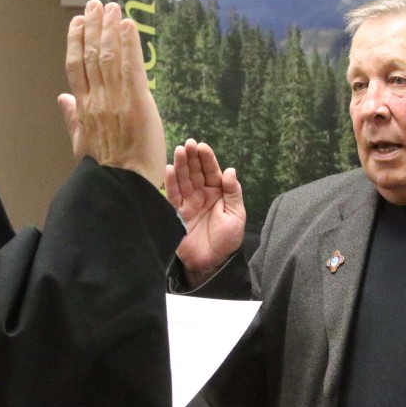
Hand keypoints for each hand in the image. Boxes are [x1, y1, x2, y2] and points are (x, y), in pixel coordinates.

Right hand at [60, 0, 165, 187]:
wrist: (123, 183)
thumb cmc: (105, 169)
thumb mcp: (81, 143)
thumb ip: (72, 118)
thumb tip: (62, 98)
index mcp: (83, 108)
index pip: (76, 67)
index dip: (76, 41)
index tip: (78, 22)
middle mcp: (96, 98)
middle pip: (92, 54)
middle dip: (93, 26)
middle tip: (96, 4)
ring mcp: (116, 98)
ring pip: (109, 55)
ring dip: (110, 28)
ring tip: (110, 6)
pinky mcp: (137, 100)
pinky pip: (131, 65)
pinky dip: (129, 43)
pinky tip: (127, 24)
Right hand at [165, 139, 246, 286]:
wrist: (211, 263)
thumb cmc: (227, 240)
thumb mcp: (236, 215)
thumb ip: (233, 193)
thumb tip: (230, 170)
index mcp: (218, 193)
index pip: (211, 172)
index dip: (207, 159)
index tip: (202, 146)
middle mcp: (202, 195)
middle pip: (196, 172)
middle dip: (192, 157)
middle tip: (188, 144)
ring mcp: (189, 202)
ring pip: (184, 180)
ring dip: (180, 165)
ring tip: (178, 151)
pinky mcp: (177, 212)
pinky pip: (173, 195)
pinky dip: (170, 183)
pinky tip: (169, 169)